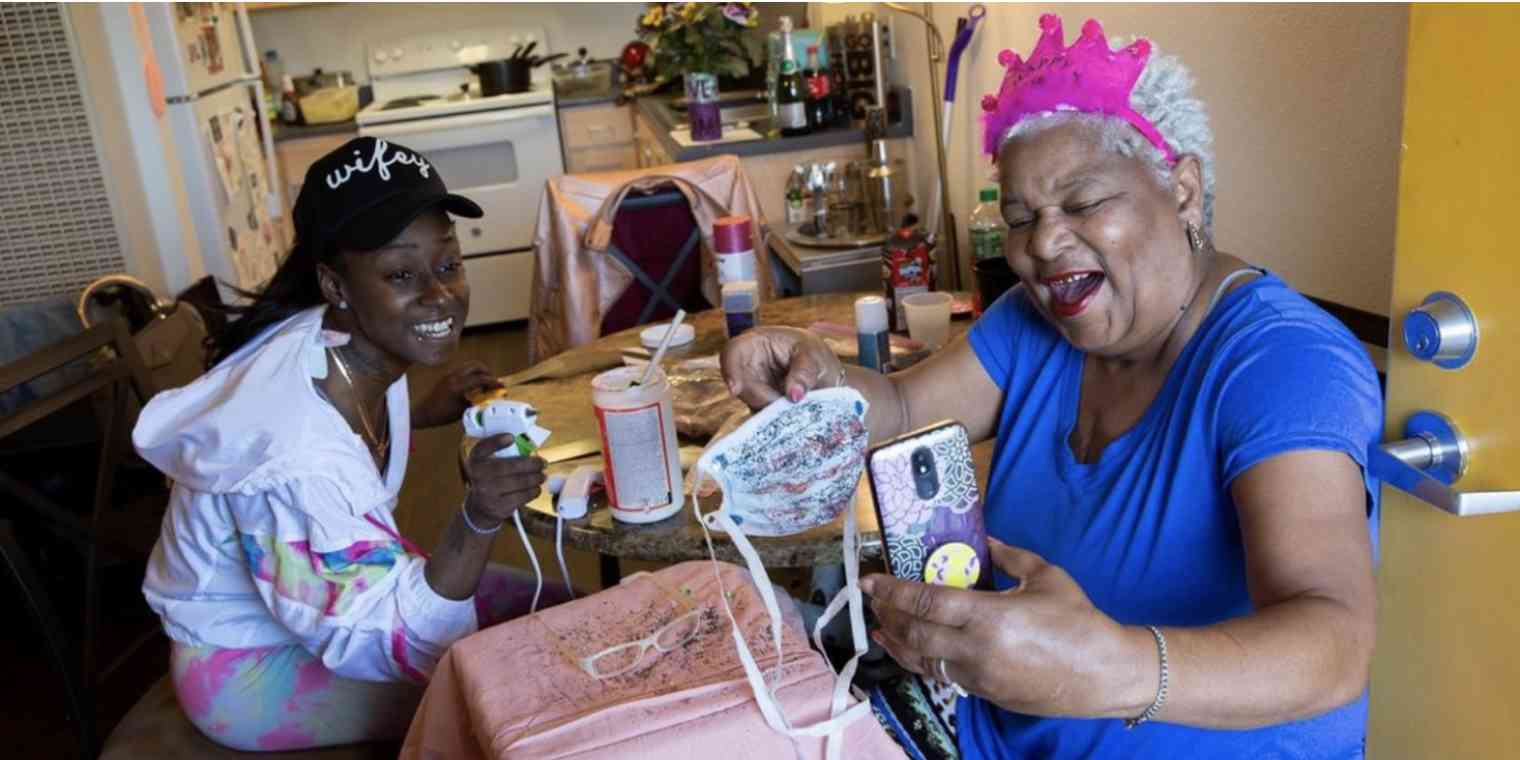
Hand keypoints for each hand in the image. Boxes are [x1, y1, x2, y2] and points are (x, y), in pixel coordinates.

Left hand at [414, 361, 500, 428]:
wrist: (422, 412)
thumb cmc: (441, 415)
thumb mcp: (462, 411)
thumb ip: (475, 403)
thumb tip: (488, 400)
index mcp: (458, 386)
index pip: (480, 379)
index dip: (493, 382)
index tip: (501, 386)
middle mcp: (454, 376)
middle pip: (476, 365)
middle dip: (487, 372)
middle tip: (493, 382)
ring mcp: (449, 374)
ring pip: (470, 365)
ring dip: (479, 371)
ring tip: (484, 383)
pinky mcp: (447, 375)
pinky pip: (463, 369)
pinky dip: (472, 373)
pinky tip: (473, 384)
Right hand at [460, 436, 545, 527]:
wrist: (481, 508)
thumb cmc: (490, 480)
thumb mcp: (488, 465)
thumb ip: (502, 453)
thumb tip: (529, 447)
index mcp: (475, 462)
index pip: (482, 448)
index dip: (496, 441)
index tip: (511, 437)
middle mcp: (478, 477)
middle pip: (508, 466)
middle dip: (531, 464)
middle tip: (542, 463)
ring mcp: (487, 493)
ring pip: (519, 482)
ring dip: (536, 478)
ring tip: (542, 476)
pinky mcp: (499, 507)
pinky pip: (522, 497)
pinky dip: (533, 491)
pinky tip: (536, 488)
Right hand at [720, 326, 844, 408]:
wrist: (821, 370)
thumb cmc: (812, 352)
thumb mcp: (813, 355)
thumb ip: (805, 372)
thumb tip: (794, 396)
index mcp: (755, 343)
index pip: (733, 352)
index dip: (730, 370)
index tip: (735, 390)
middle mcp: (748, 366)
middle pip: (741, 385)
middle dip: (761, 398)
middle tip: (788, 406)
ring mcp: (753, 388)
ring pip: (752, 404)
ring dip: (772, 411)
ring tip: (797, 408)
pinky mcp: (760, 405)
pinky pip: (762, 417)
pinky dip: (777, 419)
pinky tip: (794, 415)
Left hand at [862, 539, 1137, 717]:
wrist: (1104, 674)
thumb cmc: (1079, 621)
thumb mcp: (1045, 575)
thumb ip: (1008, 555)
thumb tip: (984, 539)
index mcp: (988, 616)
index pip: (924, 602)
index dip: (891, 591)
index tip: (869, 580)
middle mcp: (975, 649)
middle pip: (914, 632)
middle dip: (886, 615)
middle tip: (873, 600)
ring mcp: (978, 676)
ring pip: (921, 660)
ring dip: (896, 642)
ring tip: (880, 627)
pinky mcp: (984, 693)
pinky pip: (942, 675)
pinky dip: (921, 660)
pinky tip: (912, 649)